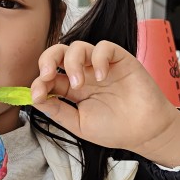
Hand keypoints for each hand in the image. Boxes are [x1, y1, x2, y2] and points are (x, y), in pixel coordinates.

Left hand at [29, 40, 179, 166]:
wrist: (145, 132)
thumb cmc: (114, 129)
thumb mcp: (79, 124)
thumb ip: (57, 111)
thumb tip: (34, 98)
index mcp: (71, 89)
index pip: (49, 76)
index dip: (39, 82)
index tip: (36, 94)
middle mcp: (83, 73)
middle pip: (58, 53)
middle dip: (47, 59)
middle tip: (47, 75)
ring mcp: (100, 65)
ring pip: (78, 47)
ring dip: (72, 62)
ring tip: (78, 84)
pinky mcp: (119, 59)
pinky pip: (103, 47)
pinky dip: (98, 58)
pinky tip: (100, 76)